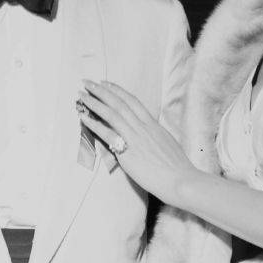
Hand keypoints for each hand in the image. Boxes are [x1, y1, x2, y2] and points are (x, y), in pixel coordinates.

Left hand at [76, 80, 194, 203]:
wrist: (181, 180)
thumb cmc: (177, 168)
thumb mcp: (167, 144)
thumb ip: (155, 137)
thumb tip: (148, 136)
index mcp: (153, 125)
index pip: (133, 101)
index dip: (117, 90)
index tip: (106, 83)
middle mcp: (144, 127)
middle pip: (119, 103)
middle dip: (101, 91)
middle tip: (87, 82)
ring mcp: (136, 138)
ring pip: (112, 113)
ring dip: (94, 102)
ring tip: (81, 95)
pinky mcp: (128, 151)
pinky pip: (107, 133)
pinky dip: (94, 123)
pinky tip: (83, 117)